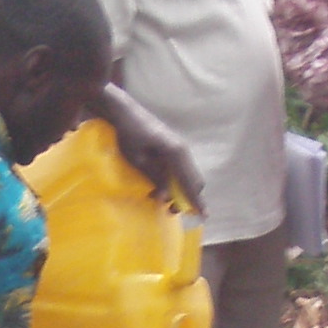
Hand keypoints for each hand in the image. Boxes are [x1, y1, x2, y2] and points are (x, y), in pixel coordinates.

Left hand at [96, 86, 205, 212]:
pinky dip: (175, 180)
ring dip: (178, 189)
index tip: (204, 215)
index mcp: (175, 153)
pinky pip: (180, 168)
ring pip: (187, 174)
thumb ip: (154, 177)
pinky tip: (158, 185)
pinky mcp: (173, 147)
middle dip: (187, 198)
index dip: (196, 200)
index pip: (189, 182)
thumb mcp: (138, 159)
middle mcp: (182, 150)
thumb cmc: (128, 134)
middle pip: (194, 180)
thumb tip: (165, 197)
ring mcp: (179, 148)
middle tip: (170, 210)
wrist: (123, 111)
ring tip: (158, 197)